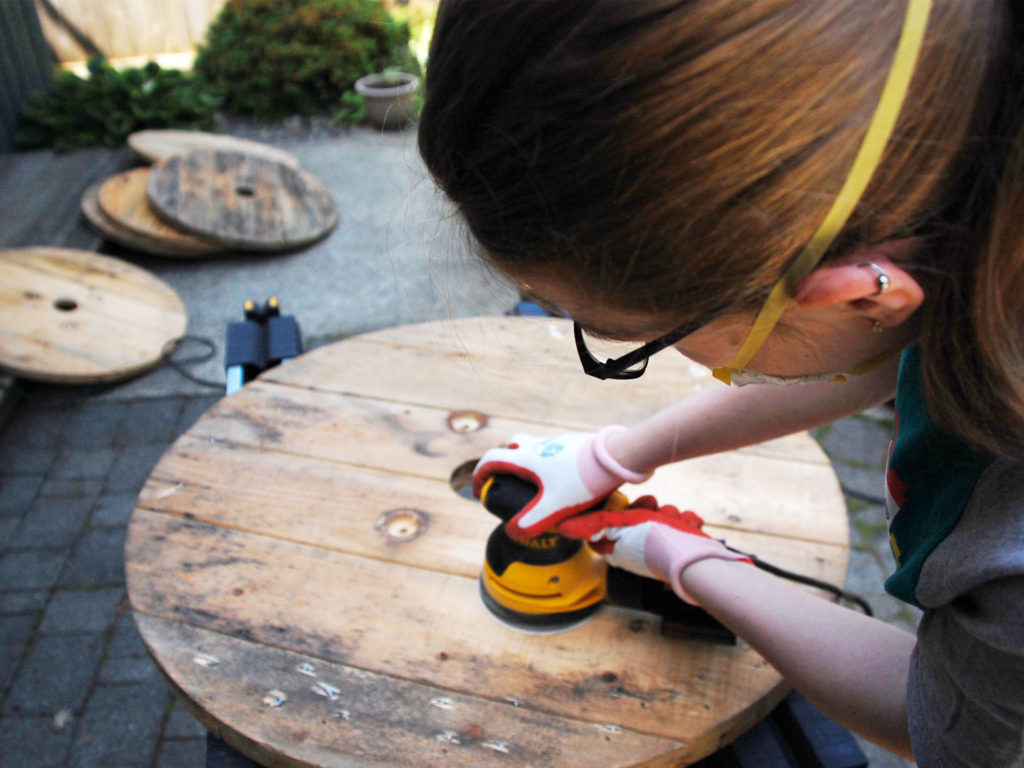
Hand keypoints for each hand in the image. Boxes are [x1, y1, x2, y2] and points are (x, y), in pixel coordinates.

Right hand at [472, 426, 650, 539]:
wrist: (617, 457)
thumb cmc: (583, 481)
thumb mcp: (555, 507)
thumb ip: (532, 522)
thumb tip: (512, 532)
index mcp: (527, 459)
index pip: (491, 459)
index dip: (479, 475)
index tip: (479, 492)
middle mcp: (538, 446)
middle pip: (512, 446)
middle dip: (504, 462)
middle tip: (508, 482)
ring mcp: (557, 443)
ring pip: (534, 447)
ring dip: (528, 462)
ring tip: (537, 486)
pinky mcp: (574, 444)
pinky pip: (554, 451)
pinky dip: (549, 463)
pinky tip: (564, 480)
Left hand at [558, 495, 751, 604]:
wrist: (694, 557)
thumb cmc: (655, 540)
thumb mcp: (621, 525)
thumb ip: (595, 522)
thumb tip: (562, 527)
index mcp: (617, 546)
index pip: (613, 520)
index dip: (623, 509)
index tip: (631, 506)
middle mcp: (636, 548)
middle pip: (639, 515)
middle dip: (652, 509)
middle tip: (656, 511)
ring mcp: (659, 547)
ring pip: (662, 516)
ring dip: (671, 514)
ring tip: (676, 521)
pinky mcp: (679, 545)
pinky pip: (681, 523)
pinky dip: (686, 522)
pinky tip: (689, 525)